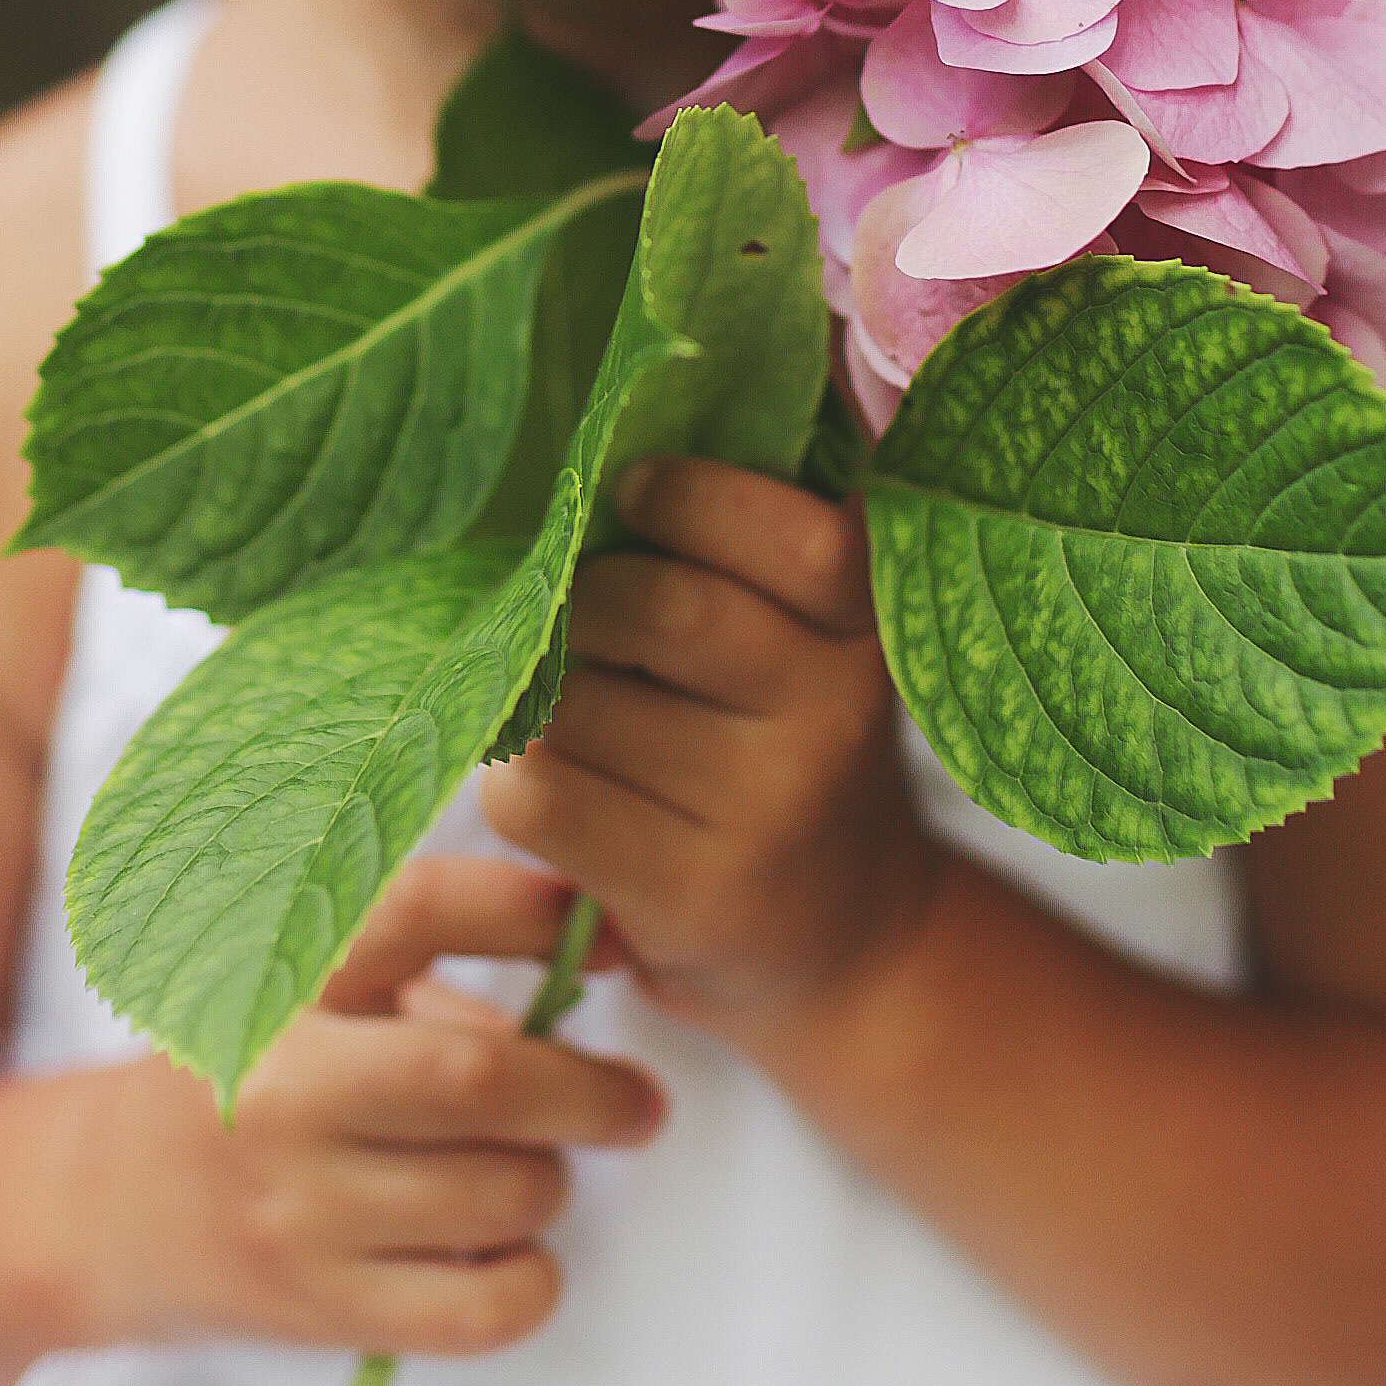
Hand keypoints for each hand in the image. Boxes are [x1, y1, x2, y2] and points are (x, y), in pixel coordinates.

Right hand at [64, 856, 663, 1360]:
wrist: (104, 1207)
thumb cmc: (240, 1068)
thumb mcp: (297, 978)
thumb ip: (422, 964)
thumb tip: (584, 968)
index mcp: (278, 976)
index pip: (422, 908)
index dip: (532, 910)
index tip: (610, 937)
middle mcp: (280, 1084)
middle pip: (482, 1077)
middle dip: (591, 1090)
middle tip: (634, 1100)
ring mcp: (295, 1206)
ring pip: (499, 1194)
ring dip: (553, 1181)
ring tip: (539, 1168)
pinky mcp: (315, 1308)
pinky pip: (478, 1309)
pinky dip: (531, 1281)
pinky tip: (512, 1252)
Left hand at [479, 459, 938, 1036]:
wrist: (843, 934)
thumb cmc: (783, 737)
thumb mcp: (808, 638)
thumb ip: (736, 550)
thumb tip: (592, 451)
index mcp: (867, 627)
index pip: (801, 543)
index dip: (694, 497)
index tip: (632, 489)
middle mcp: (836, 718)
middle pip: (661, 610)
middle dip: (584, 597)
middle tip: (574, 610)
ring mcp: (770, 814)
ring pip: (579, 705)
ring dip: (541, 697)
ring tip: (573, 710)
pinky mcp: (697, 895)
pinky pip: (545, 796)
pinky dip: (517, 780)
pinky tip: (558, 785)